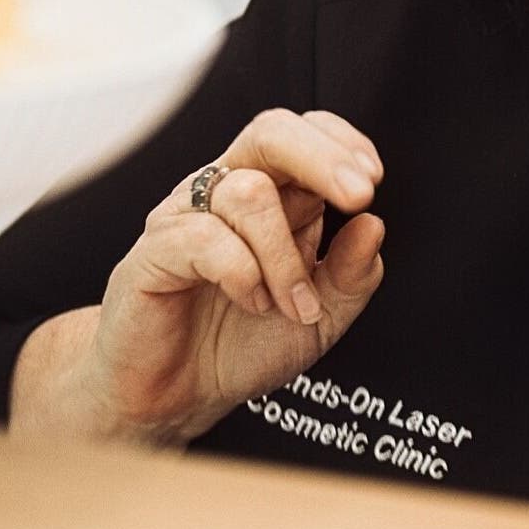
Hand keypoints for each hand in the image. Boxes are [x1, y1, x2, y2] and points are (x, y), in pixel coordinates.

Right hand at [79, 109, 386, 444]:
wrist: (179, 397)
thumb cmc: (243, 345)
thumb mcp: (322, 317)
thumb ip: (353, 274)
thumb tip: (374, 224)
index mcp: (272, 195)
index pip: (303, 132)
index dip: (340, 143)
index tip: (373, 181)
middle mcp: (227, 193)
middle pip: (271, 133)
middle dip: (322, 158)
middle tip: (359, 197)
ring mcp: (187, 215)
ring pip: (248, 193)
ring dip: (286, 256)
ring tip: (296, 306)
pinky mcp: (154, 250)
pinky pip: (203, 237)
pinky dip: (243, 274)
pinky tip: (252, 302)